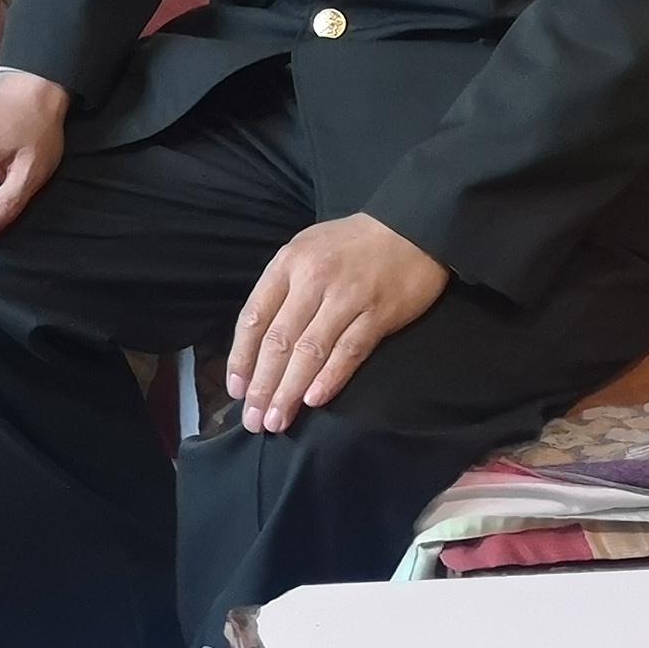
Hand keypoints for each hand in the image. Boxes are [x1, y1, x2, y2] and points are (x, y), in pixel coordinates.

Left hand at [225, 213, 450, 433]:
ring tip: (278, 420)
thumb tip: (260, 342)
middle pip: (279, 341)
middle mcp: (312, 280)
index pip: (255, 318)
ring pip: (310, 351)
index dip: (242, 357)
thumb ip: (283, 290)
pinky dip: (330, 377)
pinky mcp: (379, 314)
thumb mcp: (305, 251)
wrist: (412, 227)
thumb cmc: (351, 244)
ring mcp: (346, 298)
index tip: (236, 390)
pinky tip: (314, 400)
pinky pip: (349, 351)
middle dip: (263, 385)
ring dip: (290, 390)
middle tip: (254, 421)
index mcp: (287, 265)